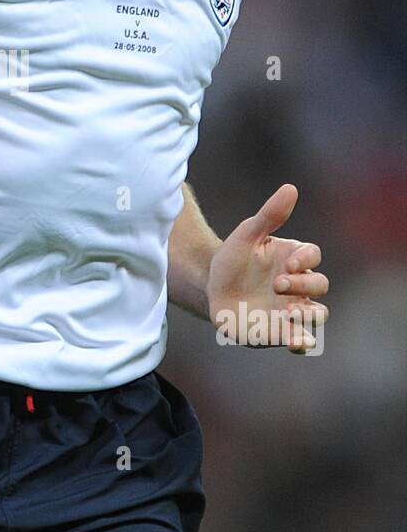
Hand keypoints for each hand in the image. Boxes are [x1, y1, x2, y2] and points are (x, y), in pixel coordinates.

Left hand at [206, 184, 328, 352]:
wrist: (211, 289)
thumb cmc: (232, 259)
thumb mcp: (247, 234)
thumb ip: (270, 215)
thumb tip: (291, 188)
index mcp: (293, 258)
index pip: (313, 256)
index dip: (306, 260)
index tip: (287, 263)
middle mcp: (298, 285)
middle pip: (320, 285)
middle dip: (304, 285)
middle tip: (277, 284)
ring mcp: (292, 309)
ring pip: (318, 314)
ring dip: (310, 315)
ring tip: (290, 313)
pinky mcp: (281, 331)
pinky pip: (301, 340)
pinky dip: (302, 343)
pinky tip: (295, 342)